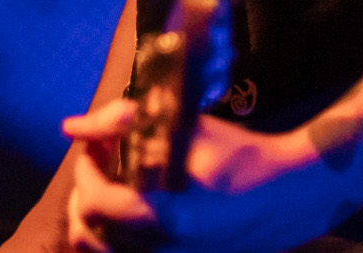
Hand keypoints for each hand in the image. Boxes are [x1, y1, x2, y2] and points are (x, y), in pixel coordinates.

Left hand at [61, 99, 328, 252]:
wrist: (290, 195)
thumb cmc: (241, 158)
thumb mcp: (185, 130)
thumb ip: (124, 122)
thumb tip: (72, 127)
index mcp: (162, 219)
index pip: (93, 202)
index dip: (84, 169)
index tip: (95, 146)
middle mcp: (162, 252)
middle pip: (87, 234)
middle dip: (84, 194)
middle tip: (99, 165)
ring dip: (94, 220)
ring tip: (111, 188)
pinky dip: (115, 239)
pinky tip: (130, 212)